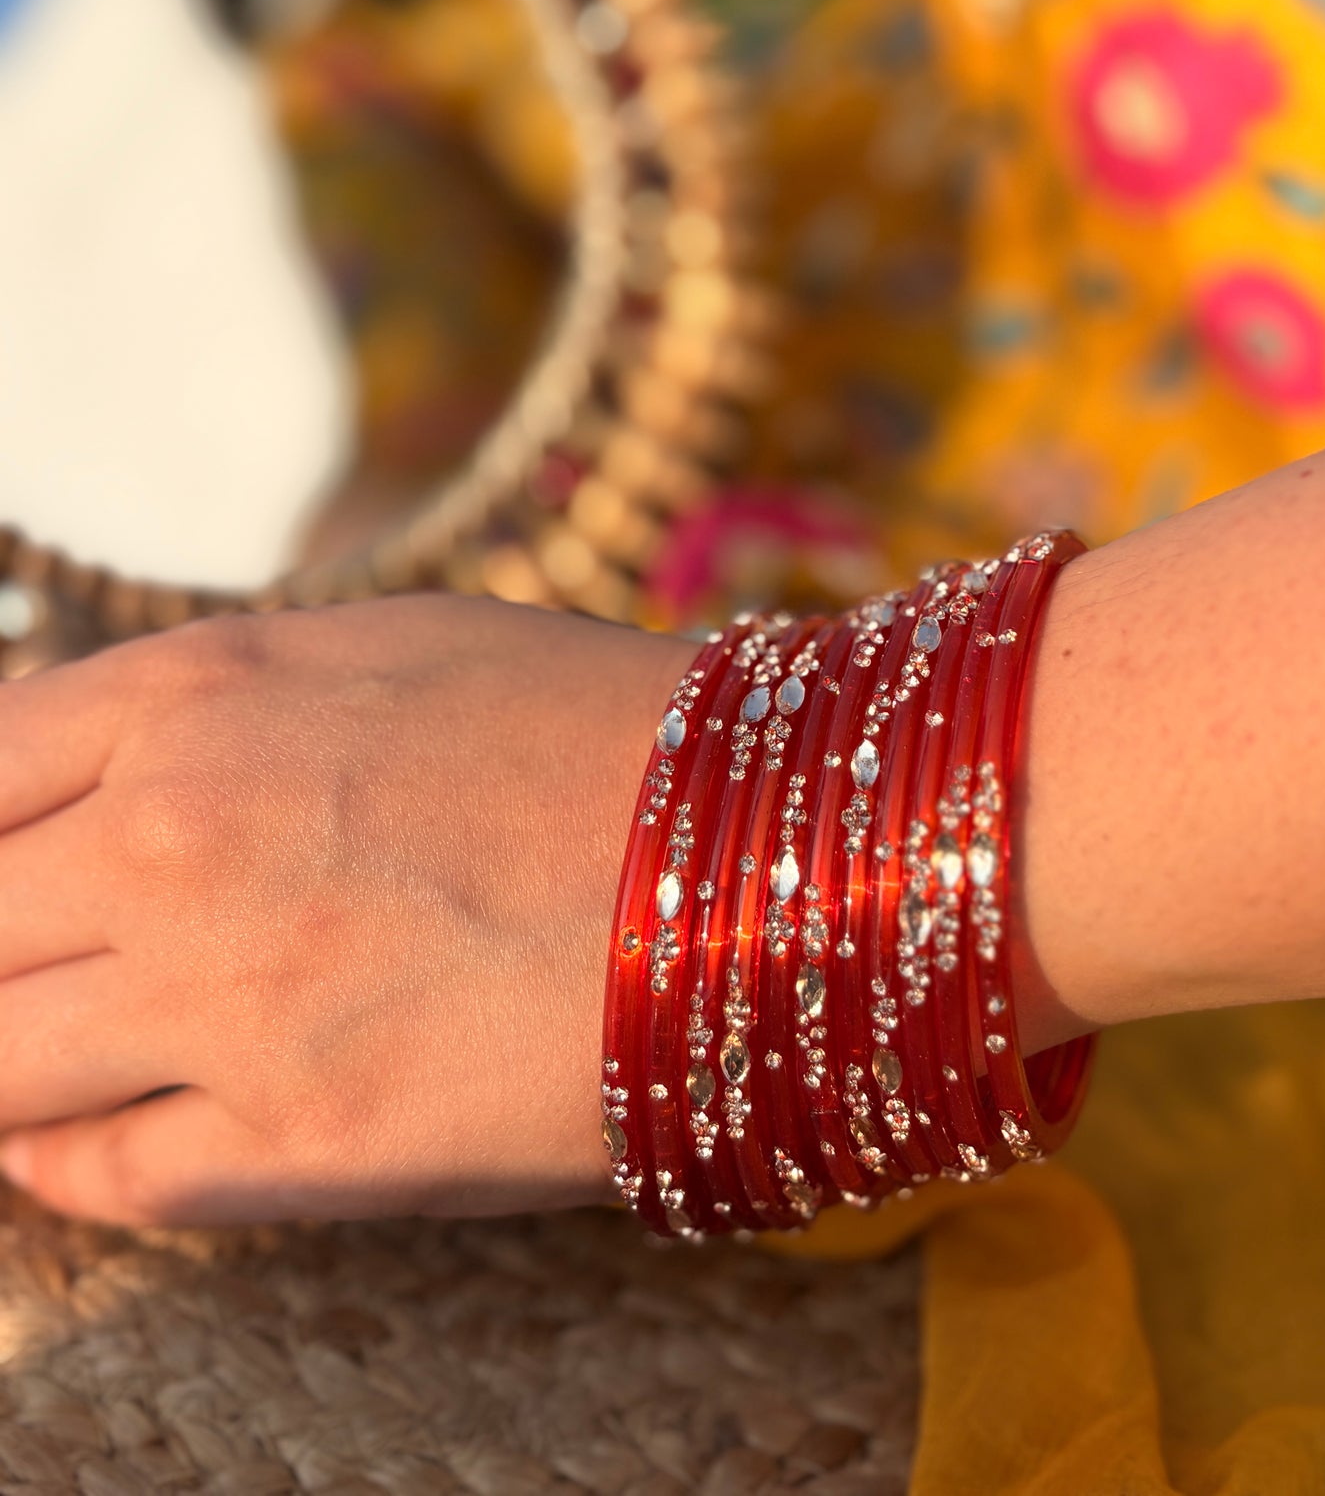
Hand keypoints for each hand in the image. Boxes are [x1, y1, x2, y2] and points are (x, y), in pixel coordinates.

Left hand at [0, 595, 692, 1226]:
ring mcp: (226, 1000)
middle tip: (53, 960)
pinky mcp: (299, 1146)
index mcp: (196, 697)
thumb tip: (79, 756)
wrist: (756, 849)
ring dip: (10, 1057)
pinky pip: (96, 1173)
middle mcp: (173, 842)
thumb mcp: (377, 647)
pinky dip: (64, 1157)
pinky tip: (87, 1130)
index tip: (10, 868)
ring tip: (63, 1043)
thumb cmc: (586, 727)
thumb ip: (203, 701)